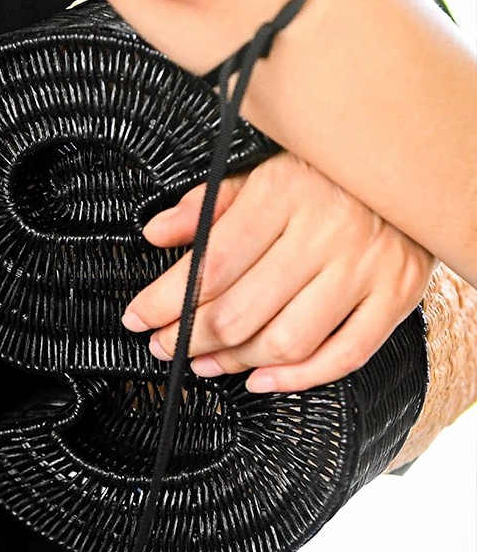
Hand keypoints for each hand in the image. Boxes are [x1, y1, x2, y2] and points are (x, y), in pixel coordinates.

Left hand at [121, 151, 435, 392]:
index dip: (165, 301)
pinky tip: (261, 379)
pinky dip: (297, 378)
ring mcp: (363, 269)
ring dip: (234, 362)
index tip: (137, 317)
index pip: (210, 264)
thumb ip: (209, 205)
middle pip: (241, 311)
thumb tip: (158, 232)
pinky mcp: (395, 297)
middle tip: (164, 345)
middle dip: (189, 337)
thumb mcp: (263, 174)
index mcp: (284, 195)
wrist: (413, 172)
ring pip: (285, 341)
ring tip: (205, 361)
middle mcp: (324, 233)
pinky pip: (343, 355)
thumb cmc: (329, 177)